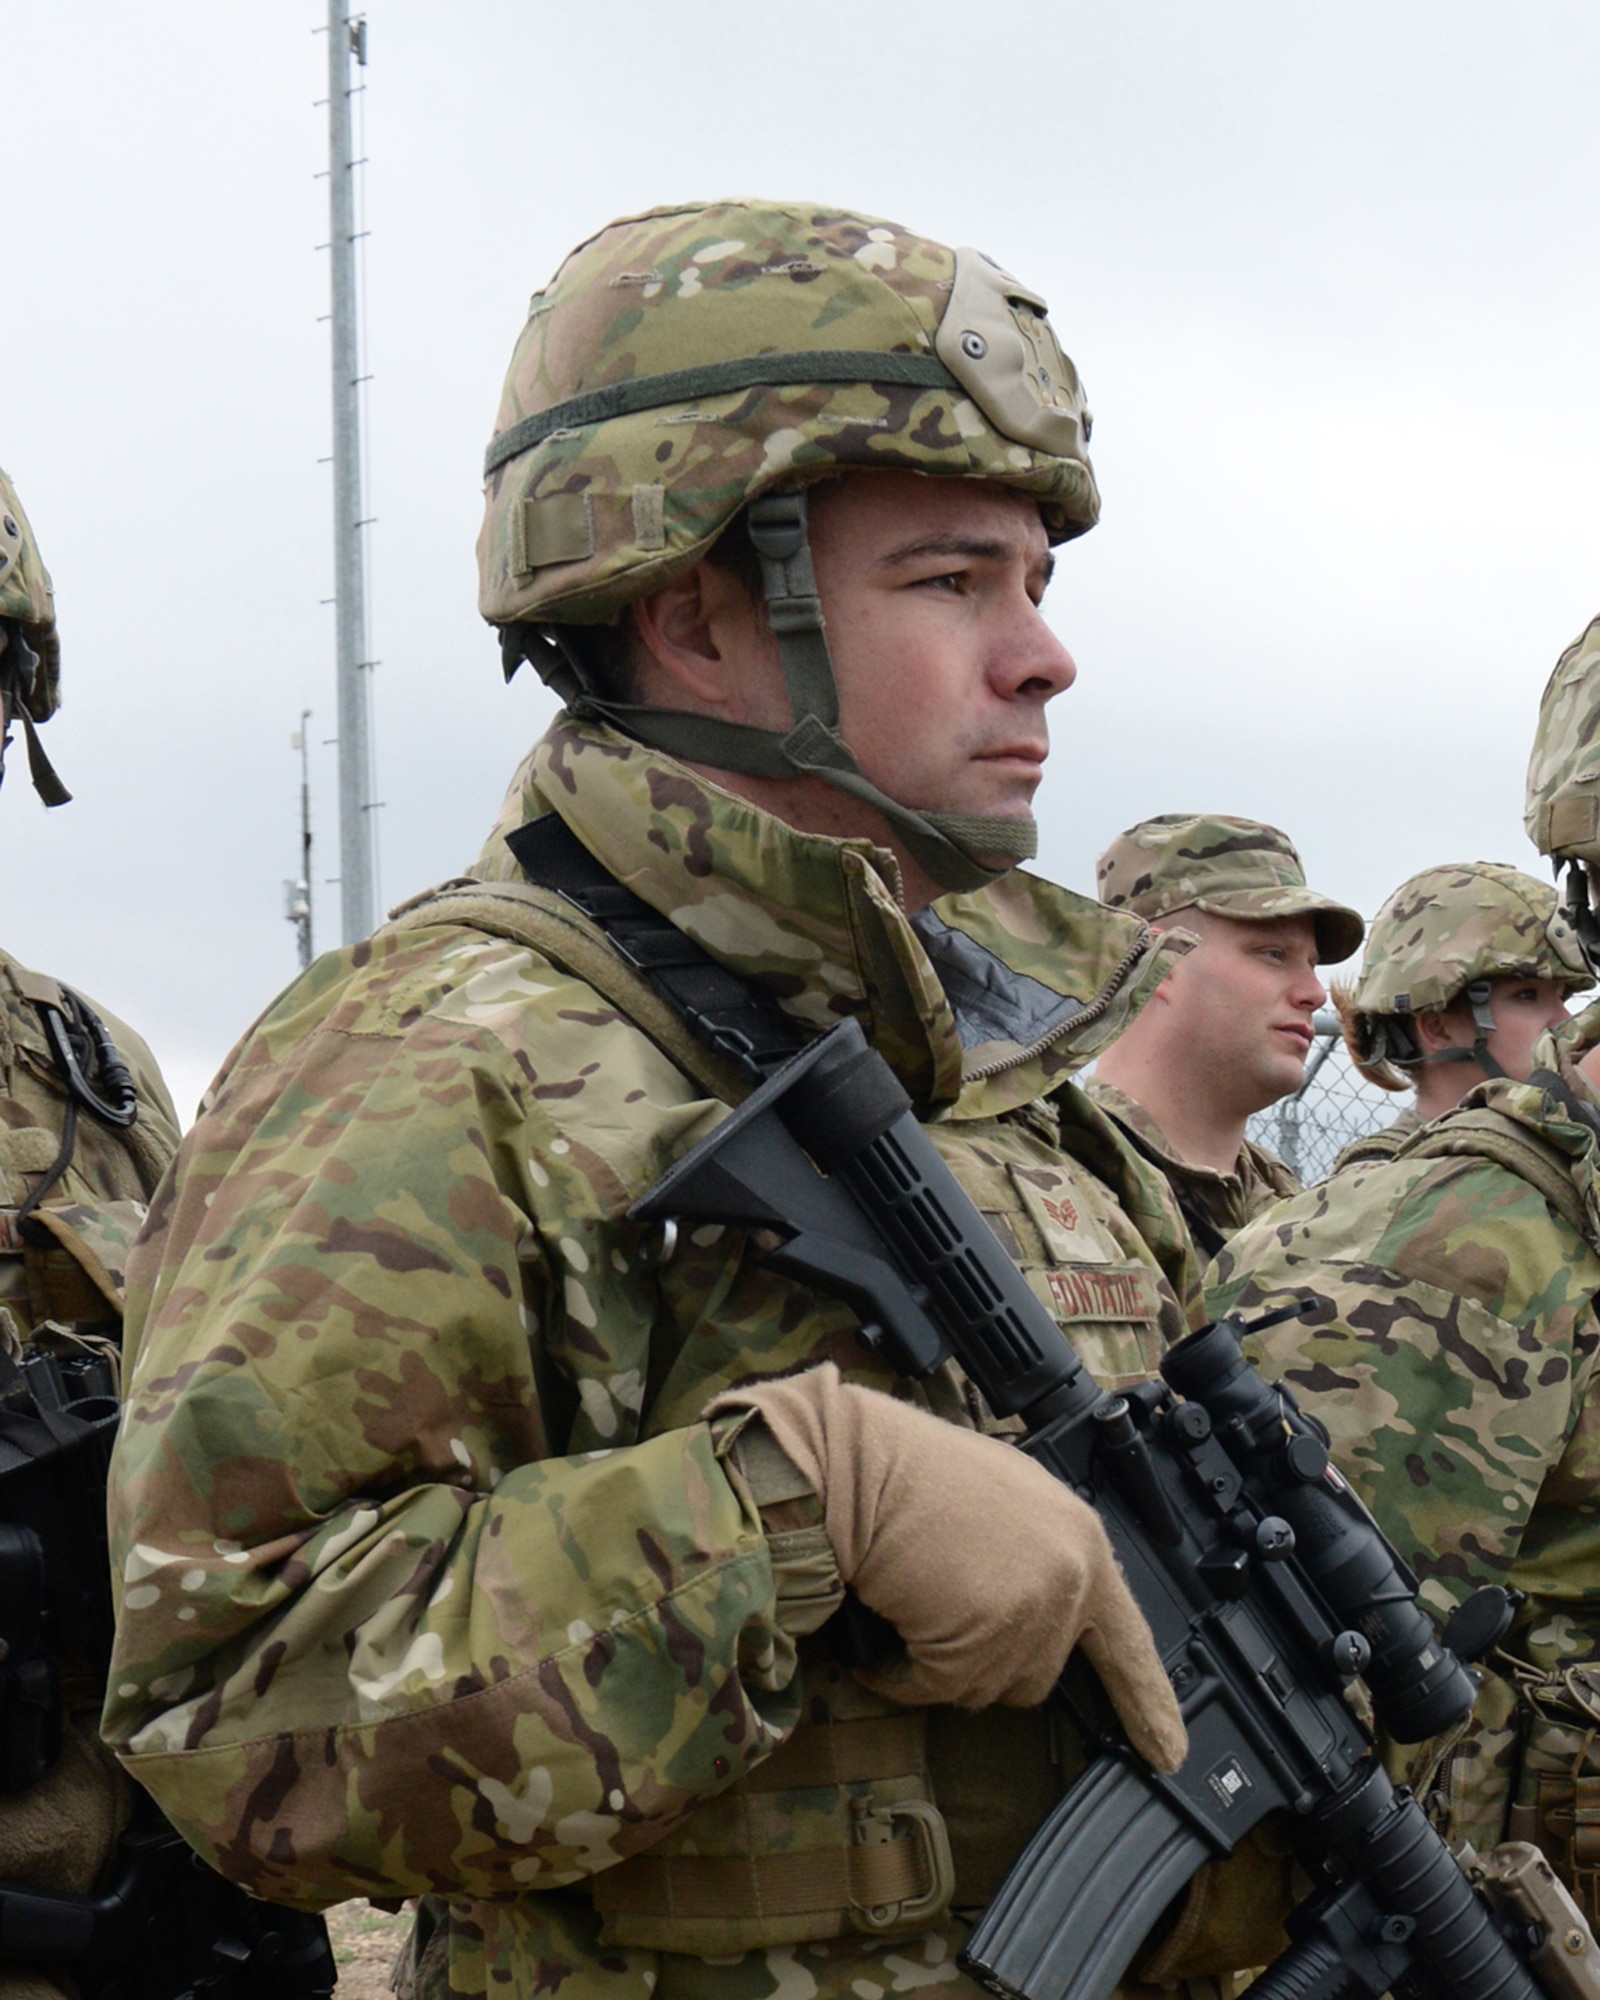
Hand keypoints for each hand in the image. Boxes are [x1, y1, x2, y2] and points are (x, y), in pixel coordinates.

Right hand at [711, 1364, 1185, 1770]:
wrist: (861, 1463)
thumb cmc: (916, 1474)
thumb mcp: (1008, 1501)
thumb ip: (1041, 1558)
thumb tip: (1031, 1617)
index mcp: (1082, 1542)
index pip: (1128, 1640)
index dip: (1148, 1702)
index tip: (1170, 1753)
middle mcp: (1069, 1581)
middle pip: (1036, 1676)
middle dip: (983, 1657)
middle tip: (941, 1596)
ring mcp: (1029, 1615)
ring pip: (983, 1688)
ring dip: (937, 1661)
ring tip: (911, 1595)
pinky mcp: (981, 1643)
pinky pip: (934, 1690)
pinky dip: (899, 1670)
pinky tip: (887, 1620)